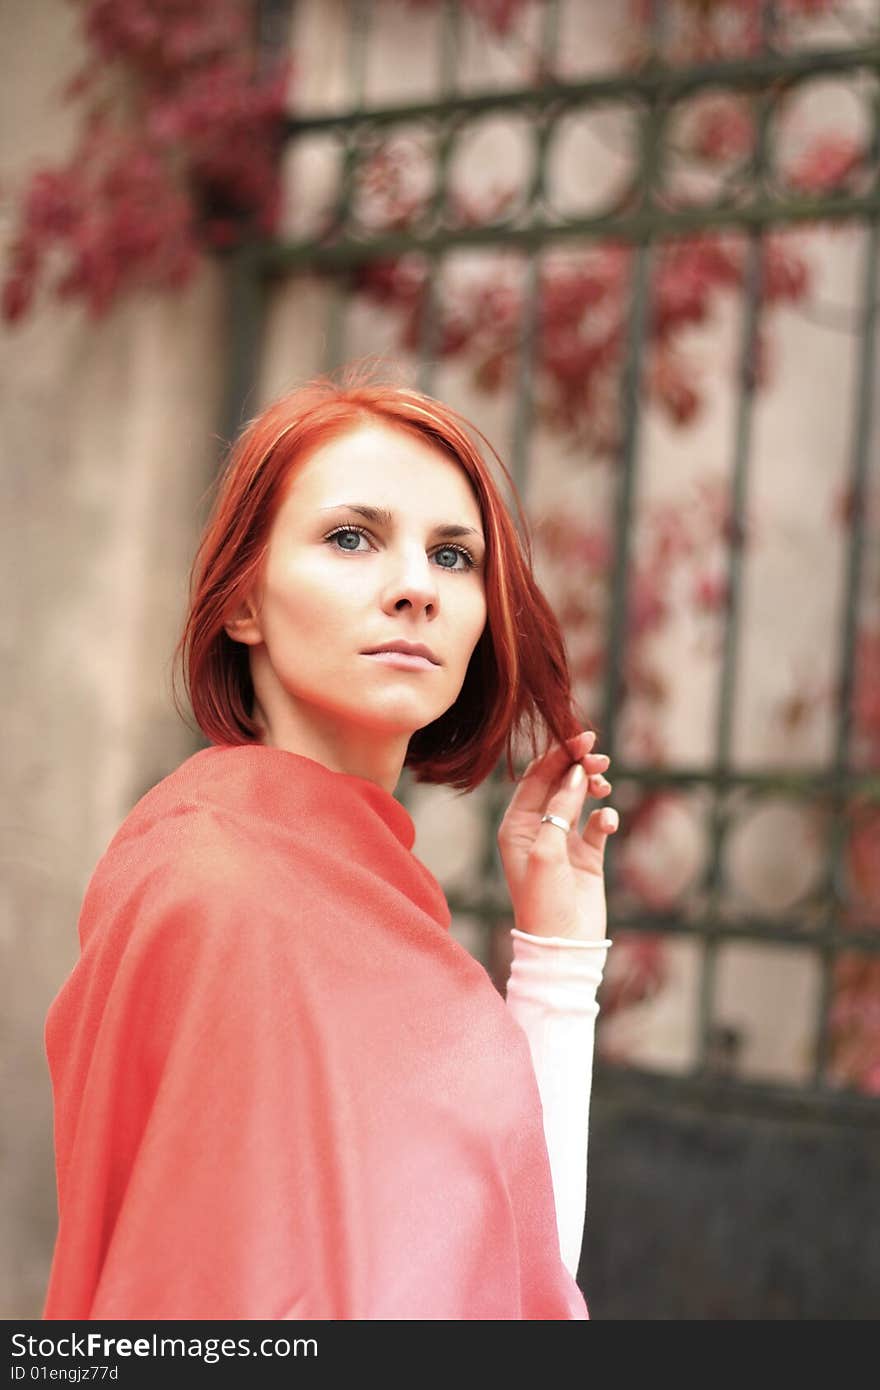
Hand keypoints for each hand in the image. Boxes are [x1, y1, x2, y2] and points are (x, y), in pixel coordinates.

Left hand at [496, 730, 618, 942]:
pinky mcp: (588, 856)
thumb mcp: (546, 850)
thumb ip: (559, 808)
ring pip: (580, 798)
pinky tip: (607, 824)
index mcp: (516, 824)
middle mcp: (537, 828)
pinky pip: (598, 823)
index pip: (537, 776)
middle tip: (600, 758)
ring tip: (604, 787)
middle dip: (579, 765)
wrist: (564, 945)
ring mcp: (564, 841)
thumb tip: (576, 772)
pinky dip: (605, 816)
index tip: (584, 737)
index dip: (559, 753)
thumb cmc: (543, 900)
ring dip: (593, 786)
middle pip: (559, 782)